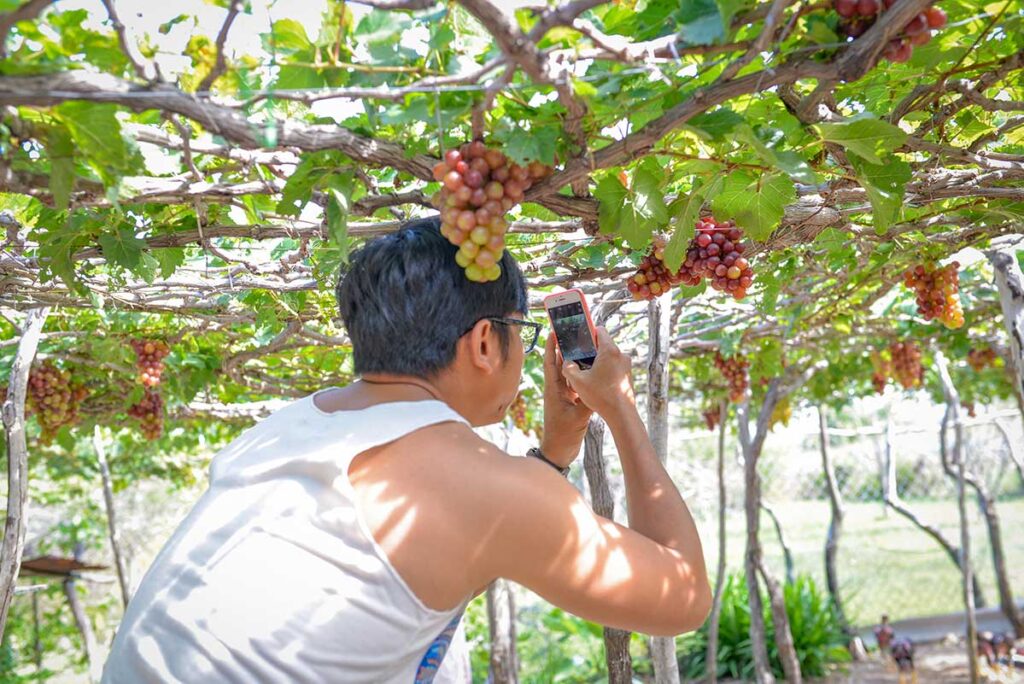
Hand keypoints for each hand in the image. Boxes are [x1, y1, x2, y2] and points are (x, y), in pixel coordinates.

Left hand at [540, 332, 592, 467]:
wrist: (559, 451)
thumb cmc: (563, 435)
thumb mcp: (578, 417)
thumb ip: (588, 402)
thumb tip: (598, 386)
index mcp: (554, 390)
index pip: (550, 363)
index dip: (550, 347)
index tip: (553, 331)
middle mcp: (557, 390)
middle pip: (560, 364)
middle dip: (565, 348)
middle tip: (574, 333)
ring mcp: (564, 396)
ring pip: (570, 374)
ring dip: (576, 361)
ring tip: (586, 347)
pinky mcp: (571, 403)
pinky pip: (577, 385)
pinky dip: (584, 377)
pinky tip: (593, 370)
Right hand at [561, 327, 635, 420]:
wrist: (621, 414)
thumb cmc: (601, 396)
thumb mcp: (577, 381)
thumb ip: (568, 368)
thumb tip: (567, 363)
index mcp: (609, 350)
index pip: (599, 330)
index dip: (588, 332)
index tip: (580, 339)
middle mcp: (621, 355)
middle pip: (604, 344)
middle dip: (591, 350)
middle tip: (579, 358)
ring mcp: (626, 365)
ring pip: (609, 356)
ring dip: (599, 361)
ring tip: (587, 373)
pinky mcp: (628, 375)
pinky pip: (615, 366)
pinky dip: (606, 370)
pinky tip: (597, 382)